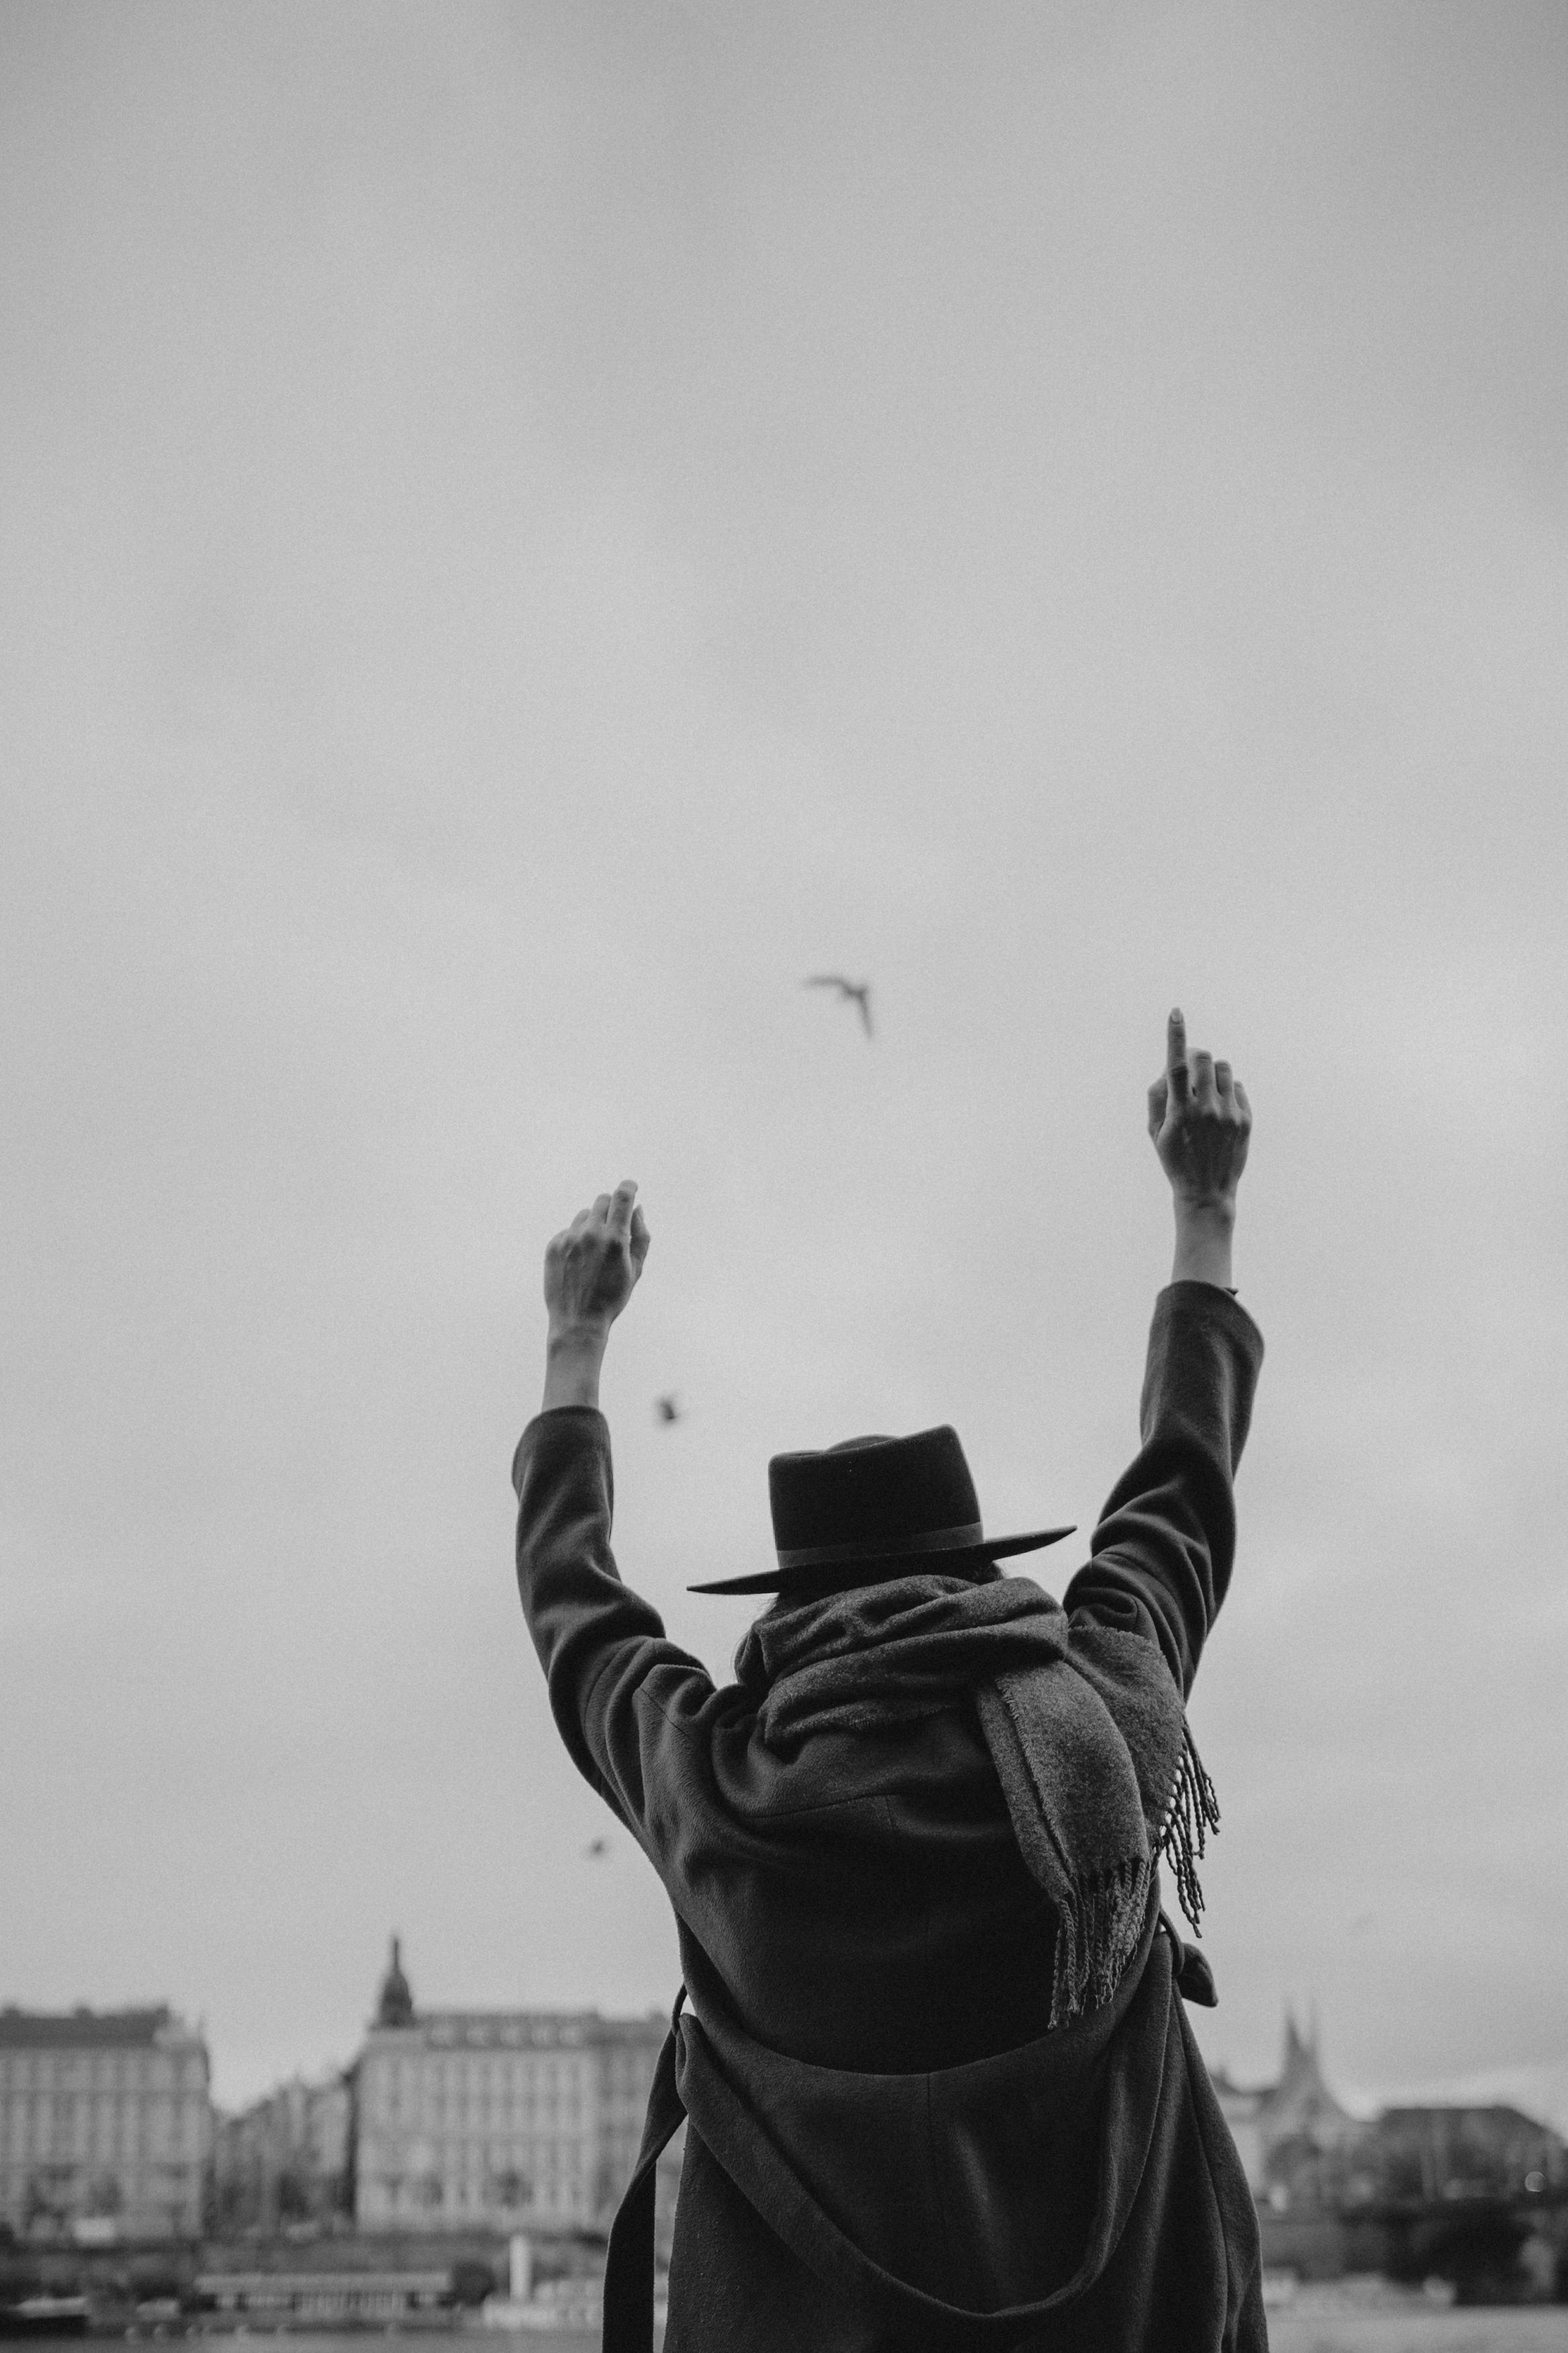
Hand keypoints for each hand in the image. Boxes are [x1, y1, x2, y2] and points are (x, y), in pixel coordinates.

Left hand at [544, 1180, 649, 1339]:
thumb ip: (641, 1236)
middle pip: (602, 1201)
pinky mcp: (553, 1246)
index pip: (622, 1197)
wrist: (578, 1321)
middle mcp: (591, 1234)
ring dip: (593, 1224)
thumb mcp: (636, 1269)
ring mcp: (569, 1239)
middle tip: (613, 1226)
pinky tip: (579, 1262)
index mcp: (615, 1239)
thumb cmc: (612, 1297)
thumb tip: (637, 1208)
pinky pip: (568, 1231)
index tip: (630, 1186)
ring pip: (584, 1215)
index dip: (628, 1187)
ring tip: (595, 1252)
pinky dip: (576, 1239)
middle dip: (611, 1208)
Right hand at [1146, 1011, 1250, 1210]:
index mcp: (1179, 1111)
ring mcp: (1229, 1114)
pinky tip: (1220, 1111)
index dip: (1175, 1036)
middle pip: (1205, 1058)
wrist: (1206, 1192)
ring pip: (1225, 1068)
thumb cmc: (1175, 1159)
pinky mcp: (1246, 1119)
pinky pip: (1238, 1086)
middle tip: (1190, 1068)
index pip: (1176, 1065)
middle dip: (1196, 1057)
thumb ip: (1157, 1096)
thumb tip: (1169, 1067)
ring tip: (1206, 1093)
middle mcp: (1206, 1109)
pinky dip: (1228, 1091)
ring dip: (1213, 1073)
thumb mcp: (1155, 1132)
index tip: (1176, 1013)